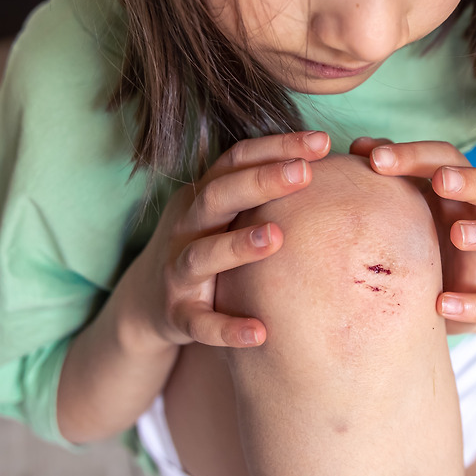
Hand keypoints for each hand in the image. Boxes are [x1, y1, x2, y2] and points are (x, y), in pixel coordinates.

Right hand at [128, 131, 330, 348]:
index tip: (322, 142)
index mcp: (203, 197)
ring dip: (238, 246)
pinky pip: (200, 323)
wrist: (145, 302)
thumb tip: (330, 161)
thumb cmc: (204, 246)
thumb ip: (261, 190)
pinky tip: (260, 333)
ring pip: (204, 254)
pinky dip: (227, 328)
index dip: (277, 147)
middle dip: (261, 182)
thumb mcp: (223, 213)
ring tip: (277, 238)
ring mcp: (178, 270)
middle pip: (219, 196)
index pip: (237, 159)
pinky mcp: (176, 314)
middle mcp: (187, 227)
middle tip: (305, 173)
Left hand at [350, 136, 475, 332]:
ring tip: (459, 234)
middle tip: (441, 181)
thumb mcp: (402, 205)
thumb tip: (361, 146)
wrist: (434, 293)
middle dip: (473, 181)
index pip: (449, 159)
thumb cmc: (414, 238)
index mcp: (460, 190)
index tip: (376, 160)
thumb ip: (386, 176)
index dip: (417, 154)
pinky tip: (442, 304)